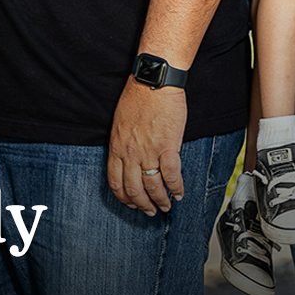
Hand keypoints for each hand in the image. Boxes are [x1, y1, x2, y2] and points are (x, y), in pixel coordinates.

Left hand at [108, 78, 187, 213]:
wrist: (154, 82)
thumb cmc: (137, 97)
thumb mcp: (119, 122)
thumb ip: (122, 143)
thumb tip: (126, 159)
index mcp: (117, 146)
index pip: (115, 182)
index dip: (123, 198)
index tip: (131, 204)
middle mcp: (130, 153)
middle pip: (134, 189)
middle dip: (142, 205)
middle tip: (150, 212)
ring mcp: (149, 151)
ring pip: (153, 187)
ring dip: (161, 201)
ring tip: (166, 206)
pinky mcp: (168, 146)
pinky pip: (172, 176)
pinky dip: (176, 189)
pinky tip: (179, 194)